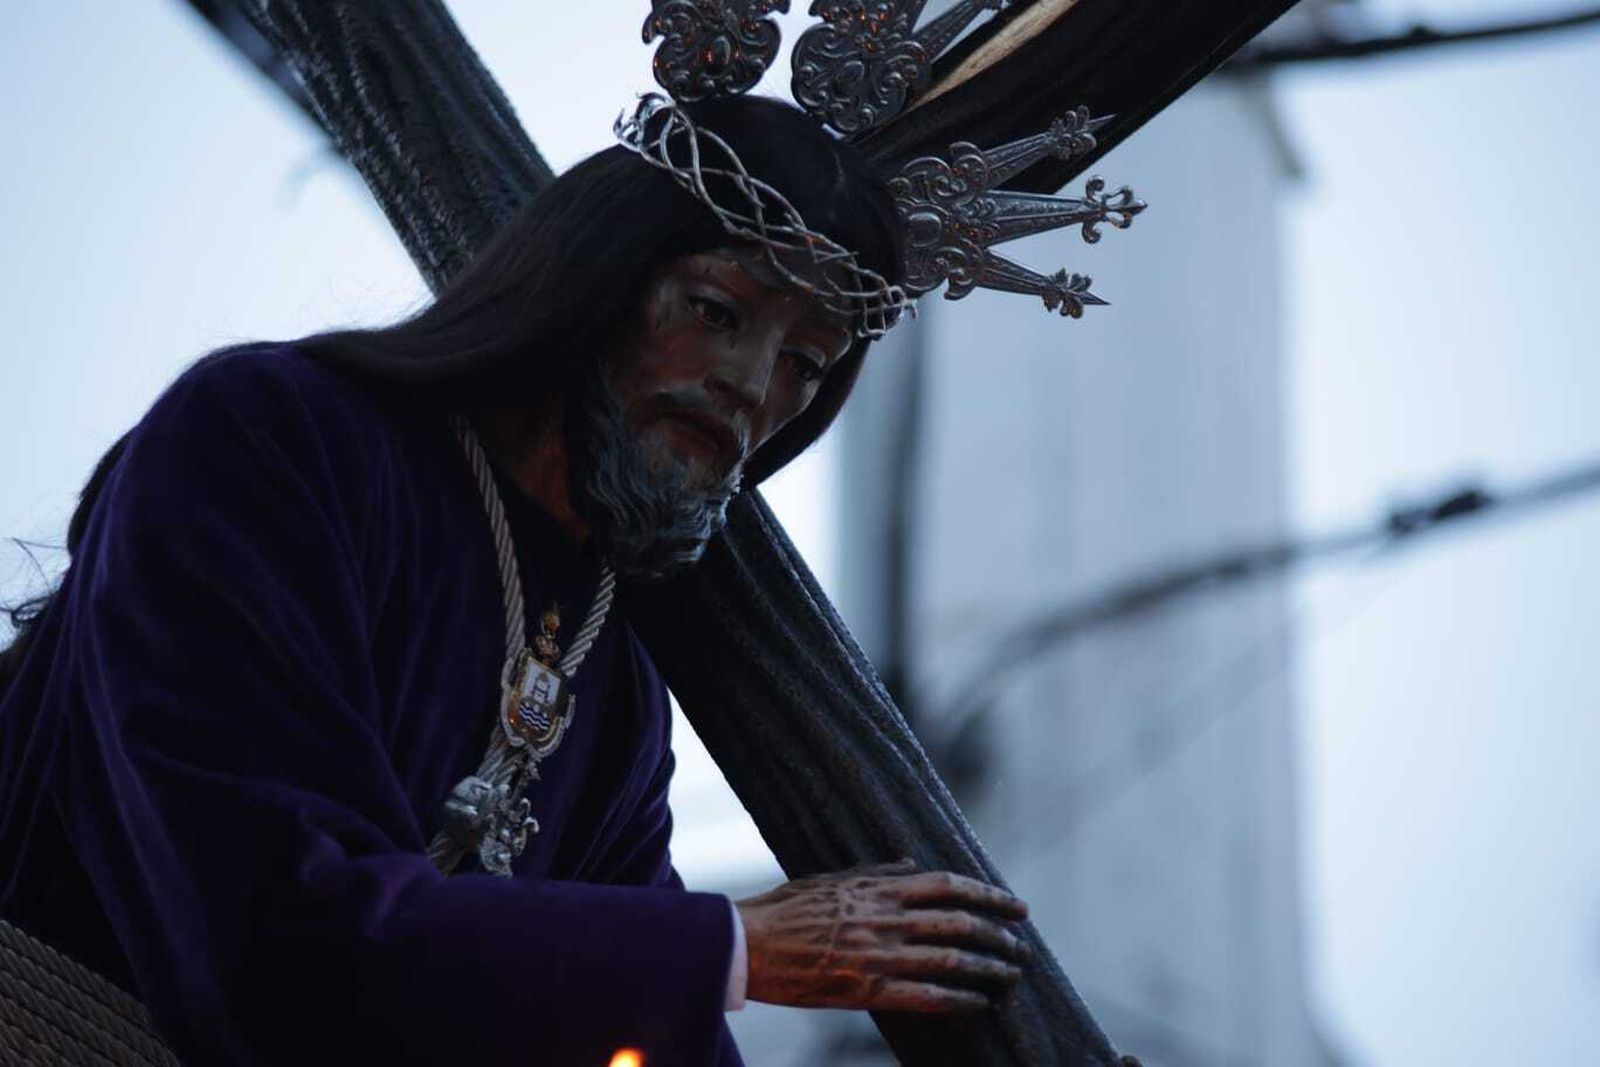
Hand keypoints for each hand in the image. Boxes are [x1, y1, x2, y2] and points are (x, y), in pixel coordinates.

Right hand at [734, 859, 1030, 1012]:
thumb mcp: (831, 878)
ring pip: (950, 960)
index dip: (988, 894)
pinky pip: (925, 996)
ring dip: (987, 968)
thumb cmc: (785, 908)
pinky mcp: (867, 990)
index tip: (1015, 905)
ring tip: (1009, 975)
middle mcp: (887, 918)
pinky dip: (958, 999)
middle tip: (1020, 946)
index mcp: (879, 888)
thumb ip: (874, 872)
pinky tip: (978, 1004)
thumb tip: (910, 865)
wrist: (748, 944)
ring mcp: (879, 955)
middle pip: (959, 923)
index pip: (949, 885)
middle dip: (997, 935)